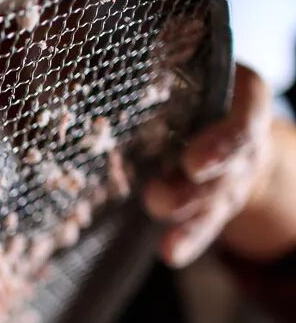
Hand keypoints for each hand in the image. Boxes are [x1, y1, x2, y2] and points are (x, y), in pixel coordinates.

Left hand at [143, 64, 275, 266]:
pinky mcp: (218, 203)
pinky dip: (188, 239)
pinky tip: (171, 253)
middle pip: (229, 167)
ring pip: (216, 197)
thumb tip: (77, 69)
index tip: (193, 163)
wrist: (215, 124)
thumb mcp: (177, 74)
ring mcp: (234, 173)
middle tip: (156, 197)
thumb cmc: (184, 91)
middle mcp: (243, 136)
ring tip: (154, 216)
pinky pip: (206, 224)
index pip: (245, 117)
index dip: (223, 142)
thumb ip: (151, 78)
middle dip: (193, 187)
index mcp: (240, 95)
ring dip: (185, 214)